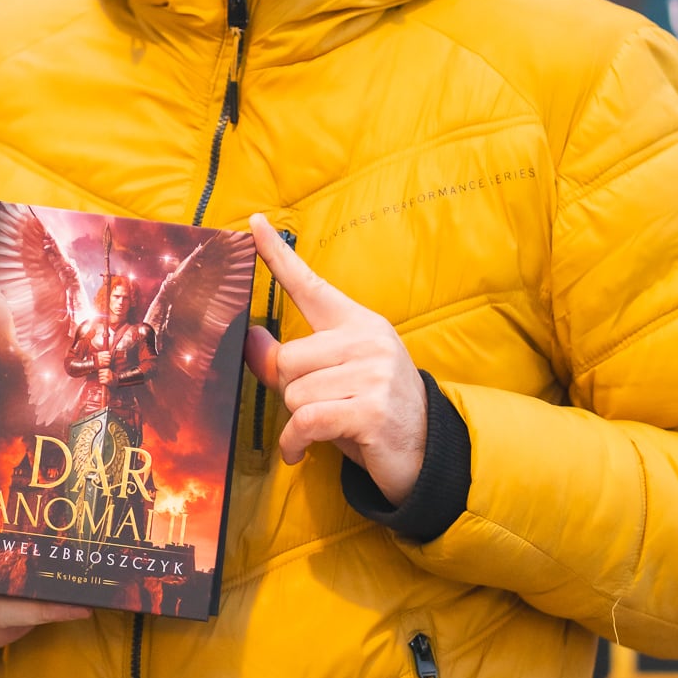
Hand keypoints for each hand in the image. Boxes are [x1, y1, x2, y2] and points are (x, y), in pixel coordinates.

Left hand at [245, 215, 427, 504]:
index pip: (310, 286)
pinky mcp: (371, 409)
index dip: (278, 257)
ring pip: (294, 393)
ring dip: (296, 421)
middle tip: (314, 410)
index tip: (254, 225)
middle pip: (287, 358)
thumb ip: (295, 359)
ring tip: (322, 429)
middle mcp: (368, 340)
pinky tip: (300, 451)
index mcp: (358, 324)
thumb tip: (252, 340)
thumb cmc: (371, 412)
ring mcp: (374, 372)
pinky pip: (306, 420)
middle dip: (288, 392)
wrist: (424, 451)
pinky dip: (295, 442)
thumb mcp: (333, 379)